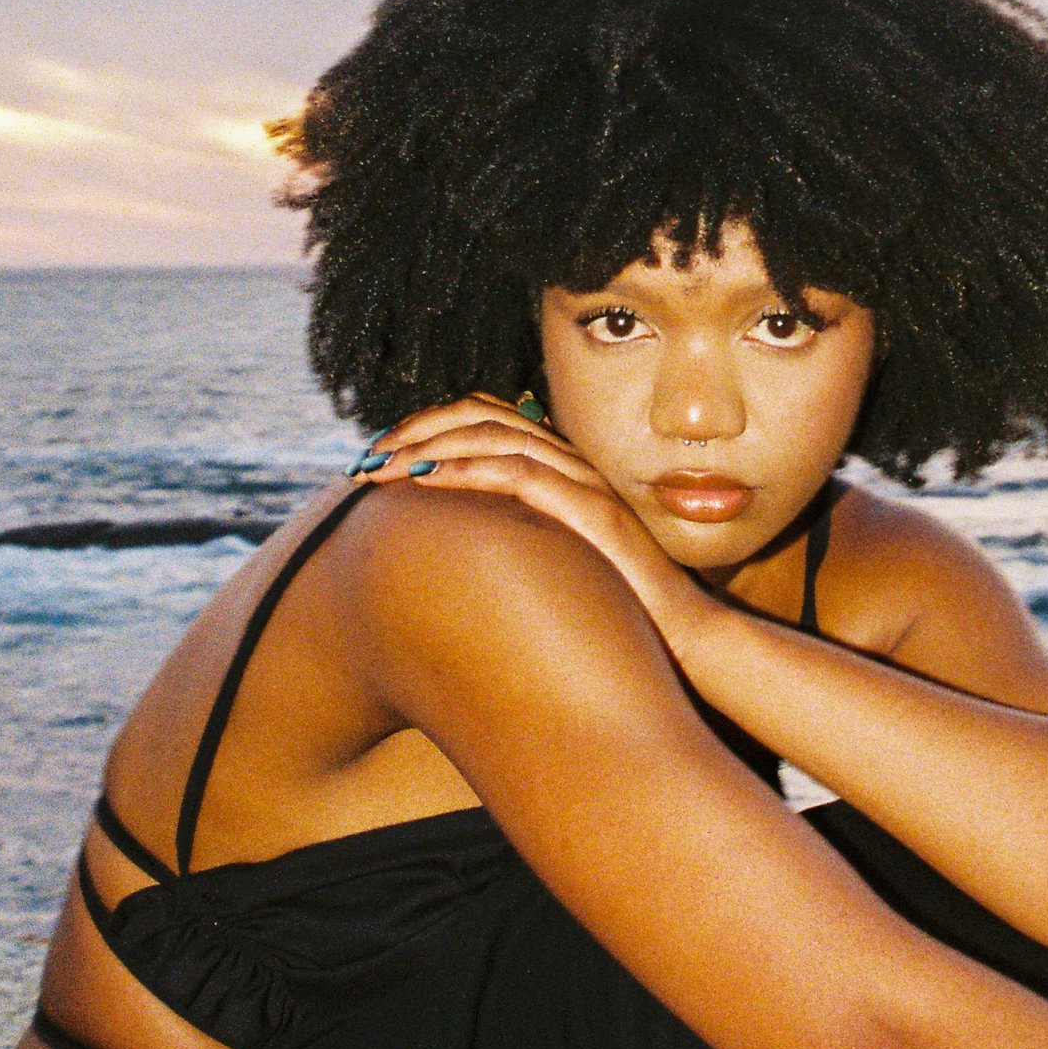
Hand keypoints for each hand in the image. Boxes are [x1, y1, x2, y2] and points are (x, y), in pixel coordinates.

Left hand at [349, 396, 709, 651]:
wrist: (680, 635)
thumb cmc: (612, 607)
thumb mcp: (550, 560)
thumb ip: (512, 538)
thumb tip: (451, 548)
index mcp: (557, 466)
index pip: (483, 417)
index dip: (427, 425)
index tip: (381, 453)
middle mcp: (568, 462)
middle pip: (480, 414)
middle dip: (415, 430)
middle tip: (367, 457)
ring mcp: (581, 481)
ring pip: (492, 435)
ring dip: (429, 446)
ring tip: (383, 467)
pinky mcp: (590, 509)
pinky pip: (518, 473)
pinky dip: (467, 471)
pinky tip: (428, 481)